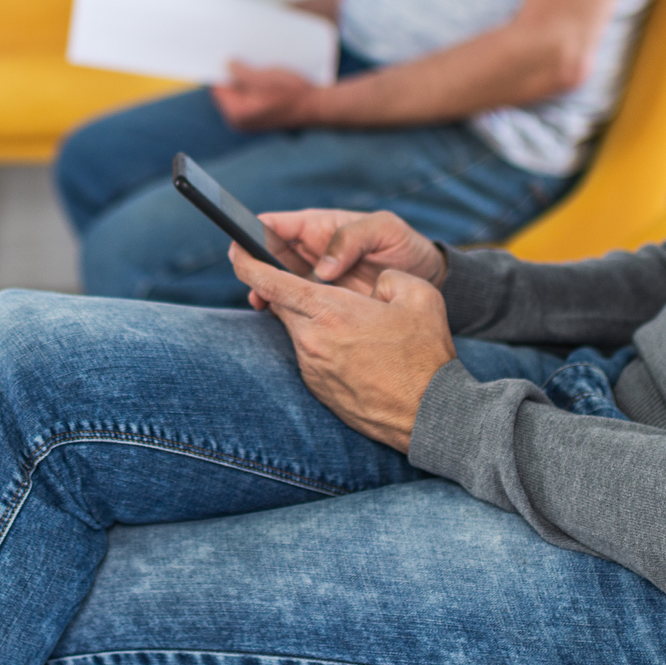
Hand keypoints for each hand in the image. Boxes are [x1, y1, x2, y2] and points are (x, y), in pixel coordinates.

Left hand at [211, 61, 321, 130]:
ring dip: (244, 80)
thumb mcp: (264, 77)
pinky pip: (248, 98)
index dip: (219, 71)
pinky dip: (252, 87)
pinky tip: (261, 76)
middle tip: (238, 56)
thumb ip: (241, 72)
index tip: (222, 56)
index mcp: (237, 113)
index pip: (218, 89)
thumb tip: (226, 64)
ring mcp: (249, 121)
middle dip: (232, 75)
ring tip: (253, 65)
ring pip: (238, 94)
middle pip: (227, 92)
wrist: (316, 106)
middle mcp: (240, 121)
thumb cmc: (292, 93)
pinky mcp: (258, 117)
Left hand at [233, 244, 456, 451]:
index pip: (270, 281)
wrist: (430, 415)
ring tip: (359, 329)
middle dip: (294, 292)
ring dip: (318, 323)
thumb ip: (387, 276)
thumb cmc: (425, 354)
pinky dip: (327, 346)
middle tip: (325, 289)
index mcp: (329, 310)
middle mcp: (311, 340)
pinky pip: (312, 356)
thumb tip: (375, 283)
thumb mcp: (418, 294)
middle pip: (283, 305)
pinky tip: (360, 353)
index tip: (235, 249)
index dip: (246, 261)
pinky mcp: (317, 389)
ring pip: (300, 331)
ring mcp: (311, 368)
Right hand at [254, 209, 446, 298]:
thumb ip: (352, 239)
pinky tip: (279, 317)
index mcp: (320, 227)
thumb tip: (323, 268)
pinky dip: (284, 310)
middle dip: (254, 266)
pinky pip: (296, 305)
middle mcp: (311, 253)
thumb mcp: (385, 230)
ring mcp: (315, 280)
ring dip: (265, 291)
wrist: (428, 280)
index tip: (241, 244)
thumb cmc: (405, 248)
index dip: (253, 231)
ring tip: (260, 301)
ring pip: (278, 283)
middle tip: (250, 281)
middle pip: (269, 256)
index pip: (277, 225)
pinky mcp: (325, 304)